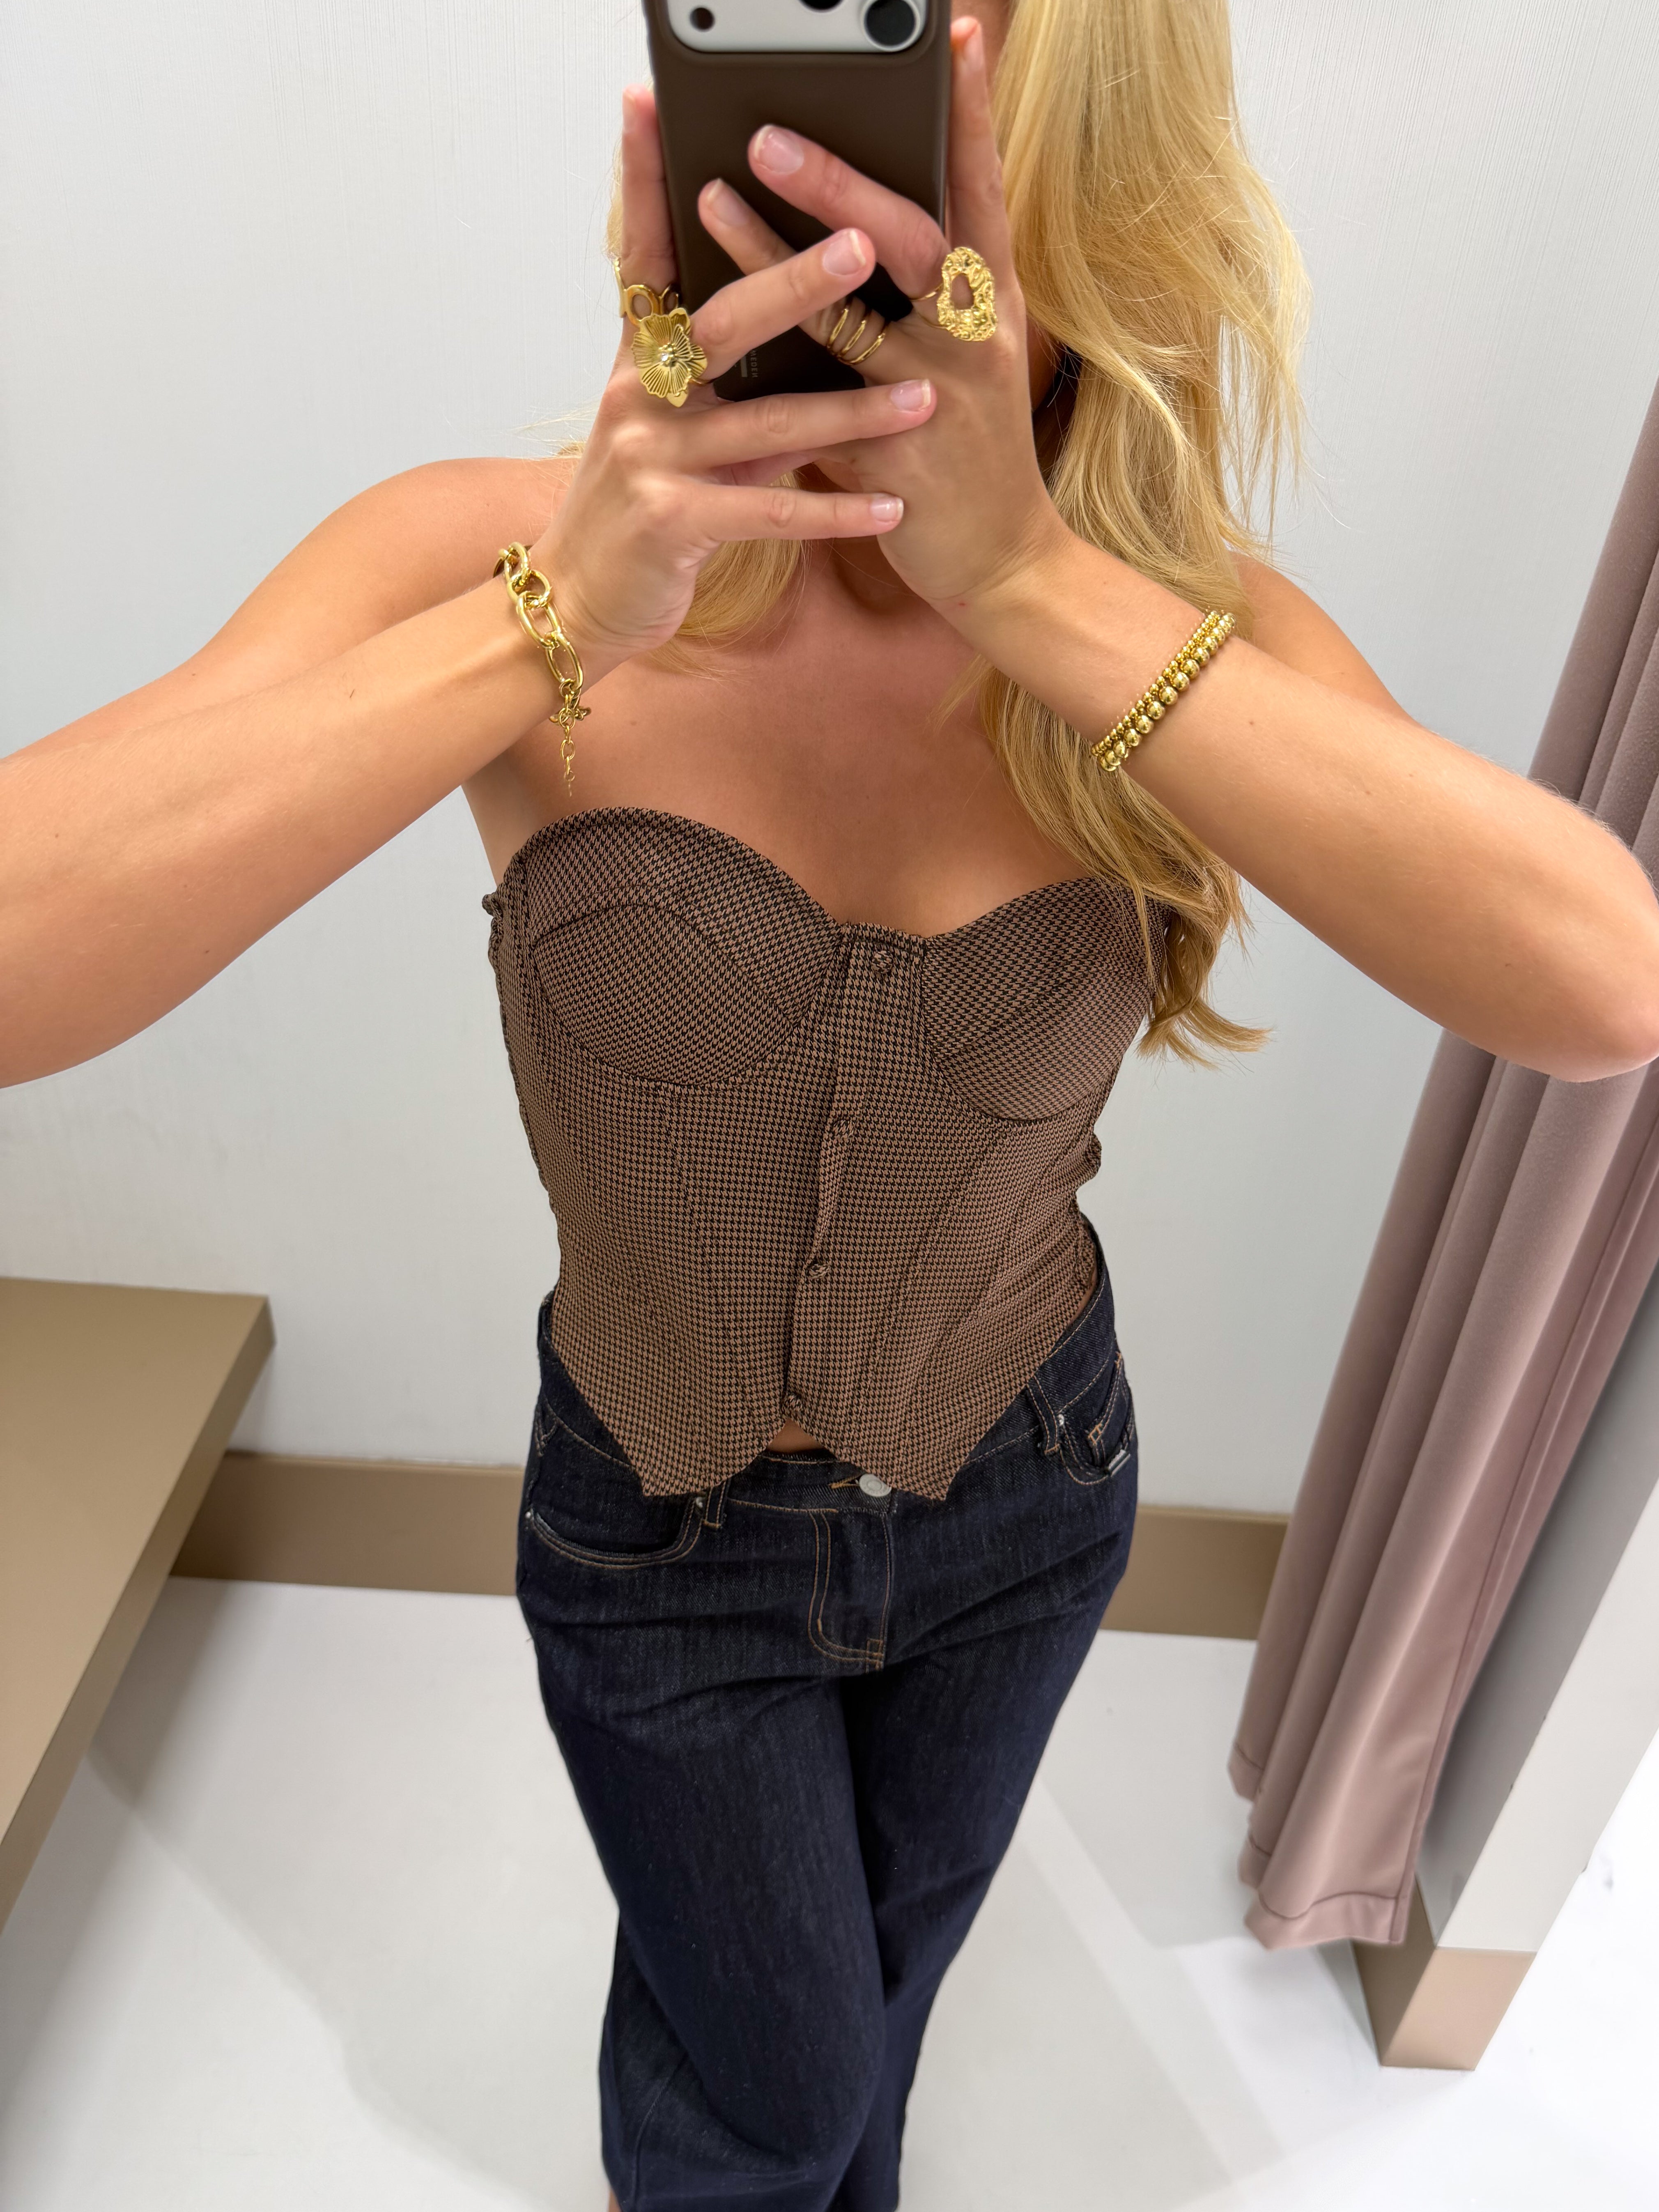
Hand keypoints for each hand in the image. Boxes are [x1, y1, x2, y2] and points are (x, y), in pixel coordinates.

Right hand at [529, 86, 937, 669]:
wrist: (576, 602)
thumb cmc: (641, 509)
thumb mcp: (675, 429)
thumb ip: (727, 381)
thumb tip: (796, 329)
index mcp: (640, 359)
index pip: (643, 253)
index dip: (643, 179)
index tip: (650, 105)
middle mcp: (641, 395)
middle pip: (723, 322)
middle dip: (795, 280)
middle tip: (863, 241)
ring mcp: (652, 459)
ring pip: (765, 424)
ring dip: (852, 414)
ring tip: (925, 398)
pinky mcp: (672, 524)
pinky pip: (768, 514)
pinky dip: (833, 515)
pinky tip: (890, 509)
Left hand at [696, 16, 1067, 621]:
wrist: (1003, 561)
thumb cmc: (968, 450)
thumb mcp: (959, 356)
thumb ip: (915, 297)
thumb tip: (848, 225)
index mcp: (989, 302)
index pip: (982, 189)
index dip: (971, 113)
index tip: (958, 39)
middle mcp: (970, 339)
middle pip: (912, 236)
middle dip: (840, 179)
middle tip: (769, 132)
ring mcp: (935, 401)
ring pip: (851, 318)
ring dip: (777, 259)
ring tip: (715, 200)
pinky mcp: (896, 464)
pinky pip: (822, 412)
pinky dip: (770, 373)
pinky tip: (720, 343)